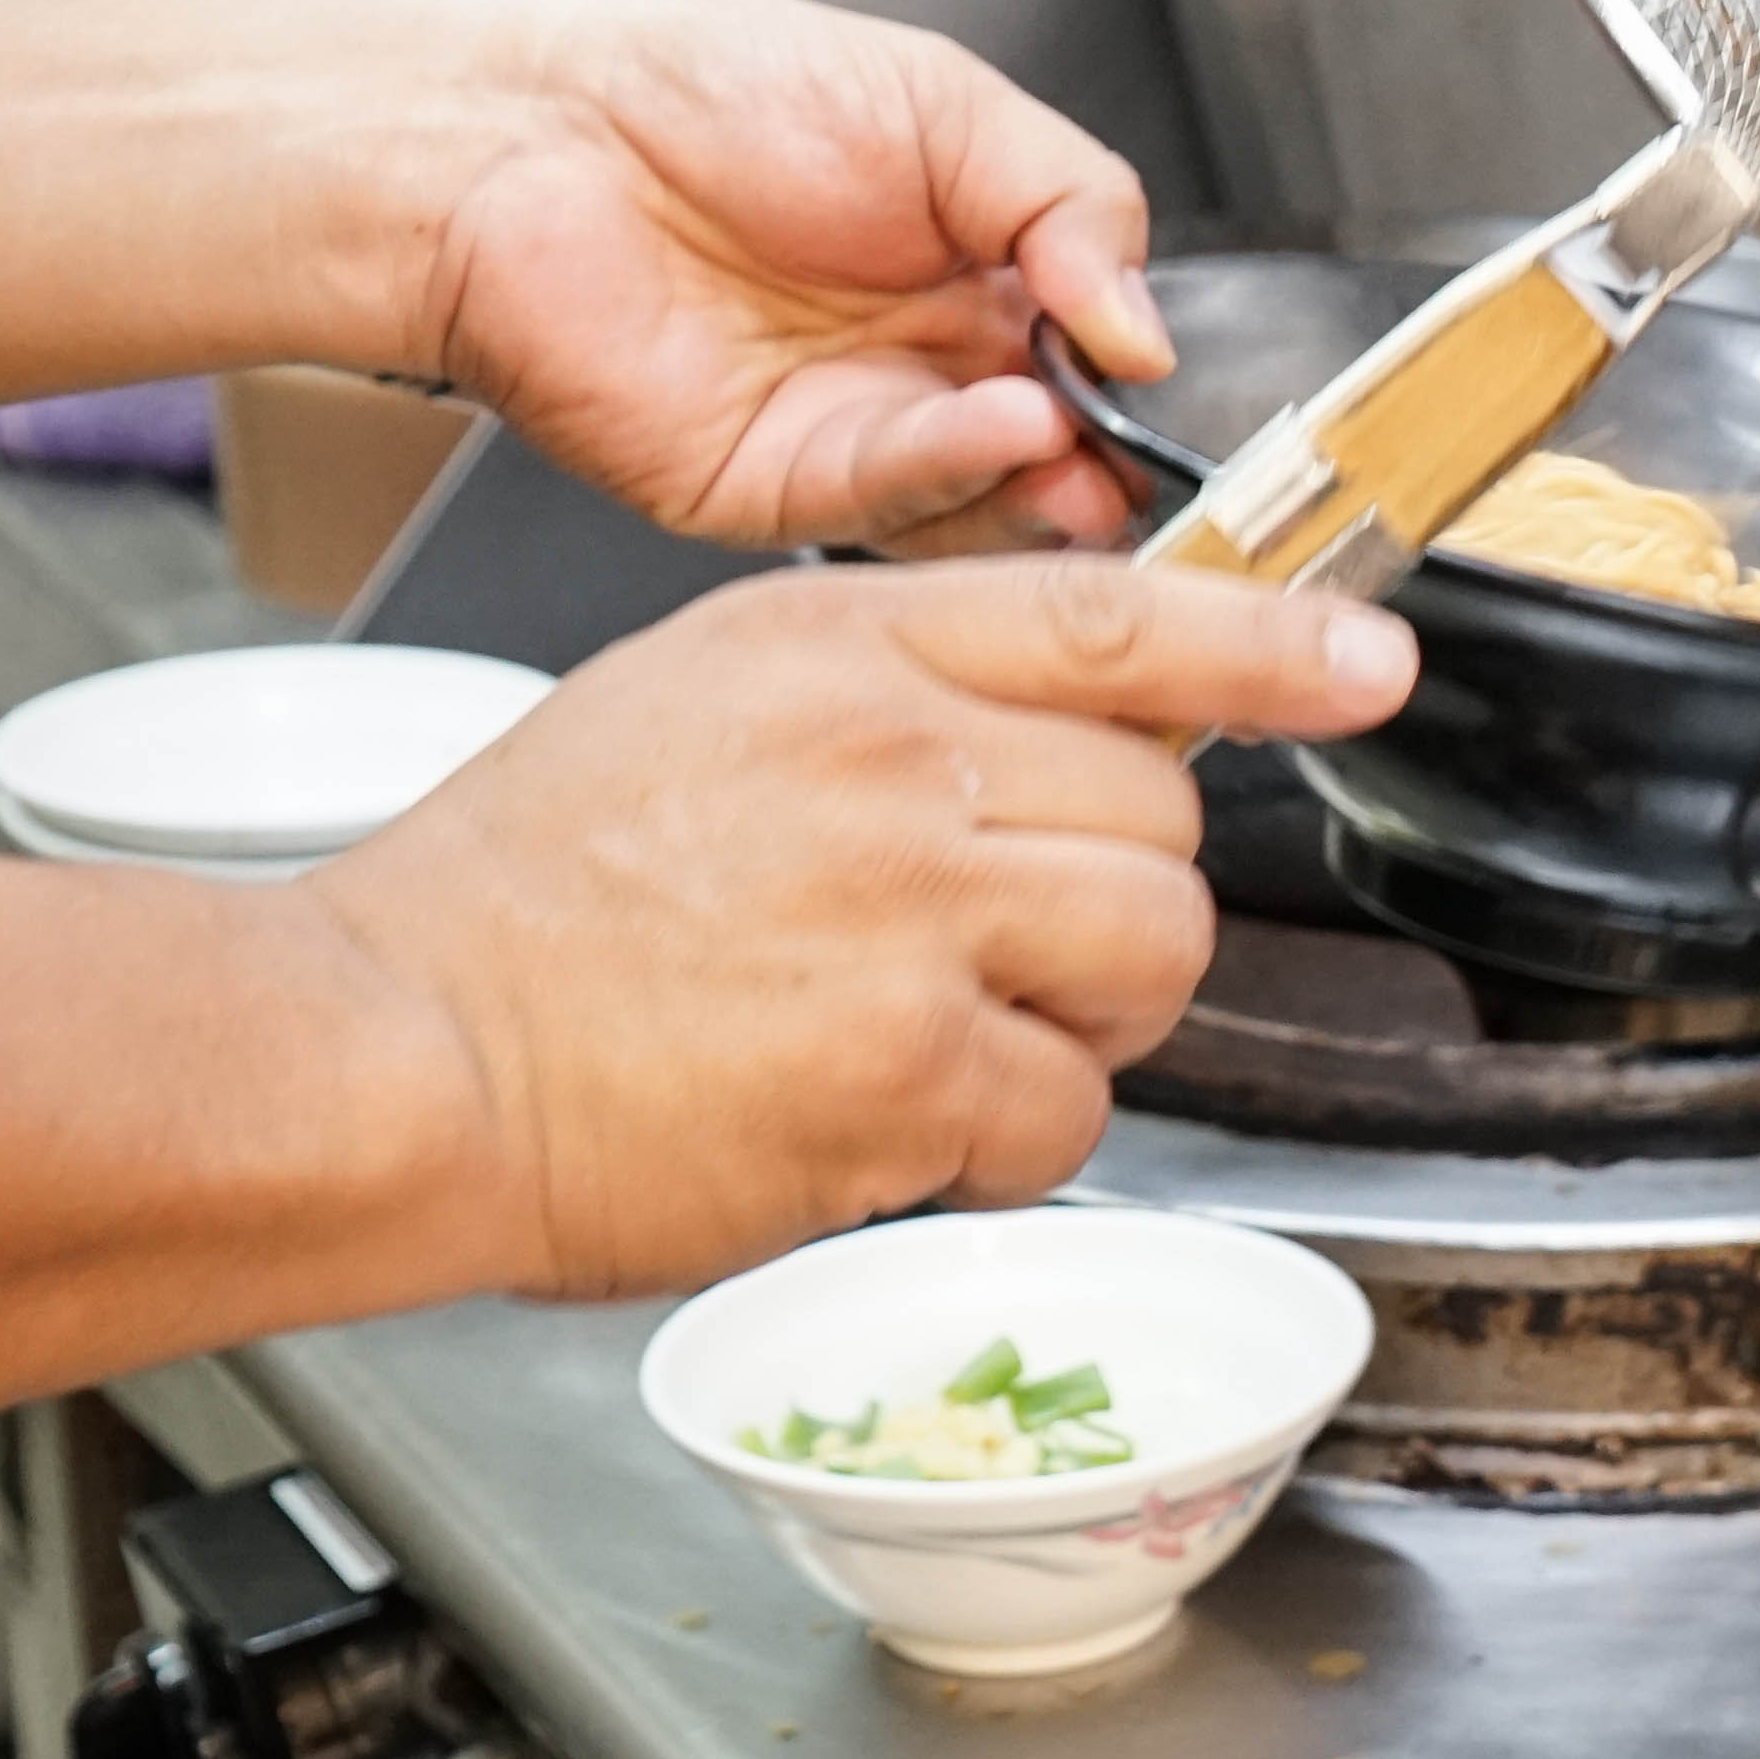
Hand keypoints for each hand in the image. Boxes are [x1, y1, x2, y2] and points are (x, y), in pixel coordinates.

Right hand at [306, 557, 1411, 1296]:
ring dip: (1093, 1018)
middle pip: (1163, 816)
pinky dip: (1015, 1142)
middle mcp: (891, 761)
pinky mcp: (904, 1067)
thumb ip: (888, 701)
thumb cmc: (513, 903)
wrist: (387, 1050)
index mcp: (838, 650)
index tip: (1372, 663)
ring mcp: (907, 913)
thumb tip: (1070, 740)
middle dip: (1117, 900)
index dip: (1272, 643)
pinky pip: (1071, 1108)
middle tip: (1005, 951)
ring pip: (1154, 954)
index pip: (1116, 616)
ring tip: (960, 1038)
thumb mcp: (697, 707)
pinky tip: (906, 1128)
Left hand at [400, 0, 1180, 558]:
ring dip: (1044, 481)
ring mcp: (845, 438)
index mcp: (967, 273)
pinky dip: (955, 471)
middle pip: (1054, 452)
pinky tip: (1004, 424)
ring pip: (982, 502)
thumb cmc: (700, 87)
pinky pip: (882, 503)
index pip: (1090, 357)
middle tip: (1148, 450)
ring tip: (1077, 434)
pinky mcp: (769, 492)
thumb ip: (1072, 203)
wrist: (525, 130)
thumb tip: (1144, 326)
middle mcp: (914, 368)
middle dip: (1107, 460)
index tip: (1160, 371)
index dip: (1131, 374)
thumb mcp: (944, 101)